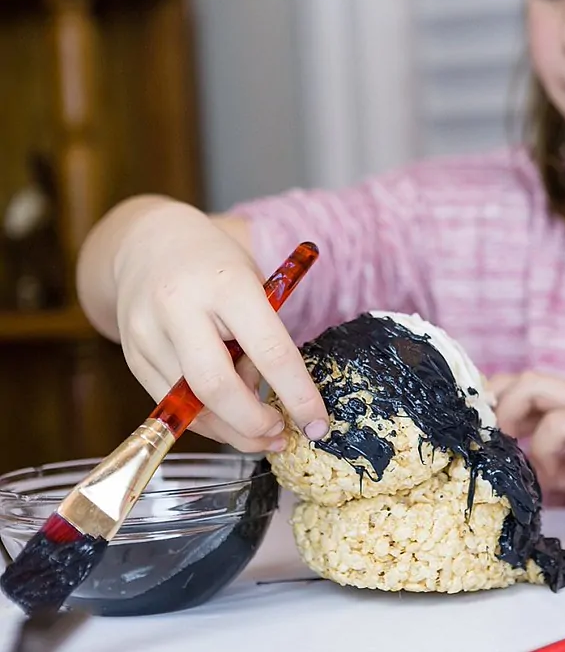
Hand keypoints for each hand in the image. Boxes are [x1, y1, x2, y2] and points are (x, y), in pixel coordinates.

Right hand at [106, 199, 328, 451]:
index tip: (317, 423)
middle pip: (216, 388)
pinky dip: (207, 422)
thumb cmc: (217, 268)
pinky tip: (230, 420)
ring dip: (233, 431)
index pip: (270, 351)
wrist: (147, 244)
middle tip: (281, 434)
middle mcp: (180, 309)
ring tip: (264, 434)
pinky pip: (172, 408)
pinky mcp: (132, 358)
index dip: (297, 394)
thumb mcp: (254, 287)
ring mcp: (149, 335)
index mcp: (227, 285)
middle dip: (254, 423)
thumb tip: (275, 402)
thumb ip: (264, 341)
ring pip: (191, 406)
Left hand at [488, 371, 564, 505]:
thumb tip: (519, 478)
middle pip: (520, 376)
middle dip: (495, 406)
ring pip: (534, 384)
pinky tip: (556, 472)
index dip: (495, 403)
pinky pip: (561, 423)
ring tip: (517, 452)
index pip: (520, 383)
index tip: (485, 437)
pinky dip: (545, 446)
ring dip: (513, 417)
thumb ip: (553, 468)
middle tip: (495, 444)